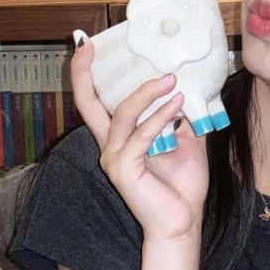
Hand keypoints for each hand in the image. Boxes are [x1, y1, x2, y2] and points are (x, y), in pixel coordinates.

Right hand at [69, 40, 208, 244]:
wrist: (182, 224)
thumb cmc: (181, 187)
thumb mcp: (186, 142)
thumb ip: (180, 117)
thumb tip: (186, 90)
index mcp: (121, 138)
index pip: (97, 102)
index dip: (87, 74)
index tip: (90, 46)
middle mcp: (110, 145)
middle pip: (86, 104)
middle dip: (83, 72)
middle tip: (91, 45)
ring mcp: (113, 157)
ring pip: (122, 113)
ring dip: (147, 92)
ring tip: (171, 79)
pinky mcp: (123, 170)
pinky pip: (141, 135)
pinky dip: (160, 117)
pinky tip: (177, 105)